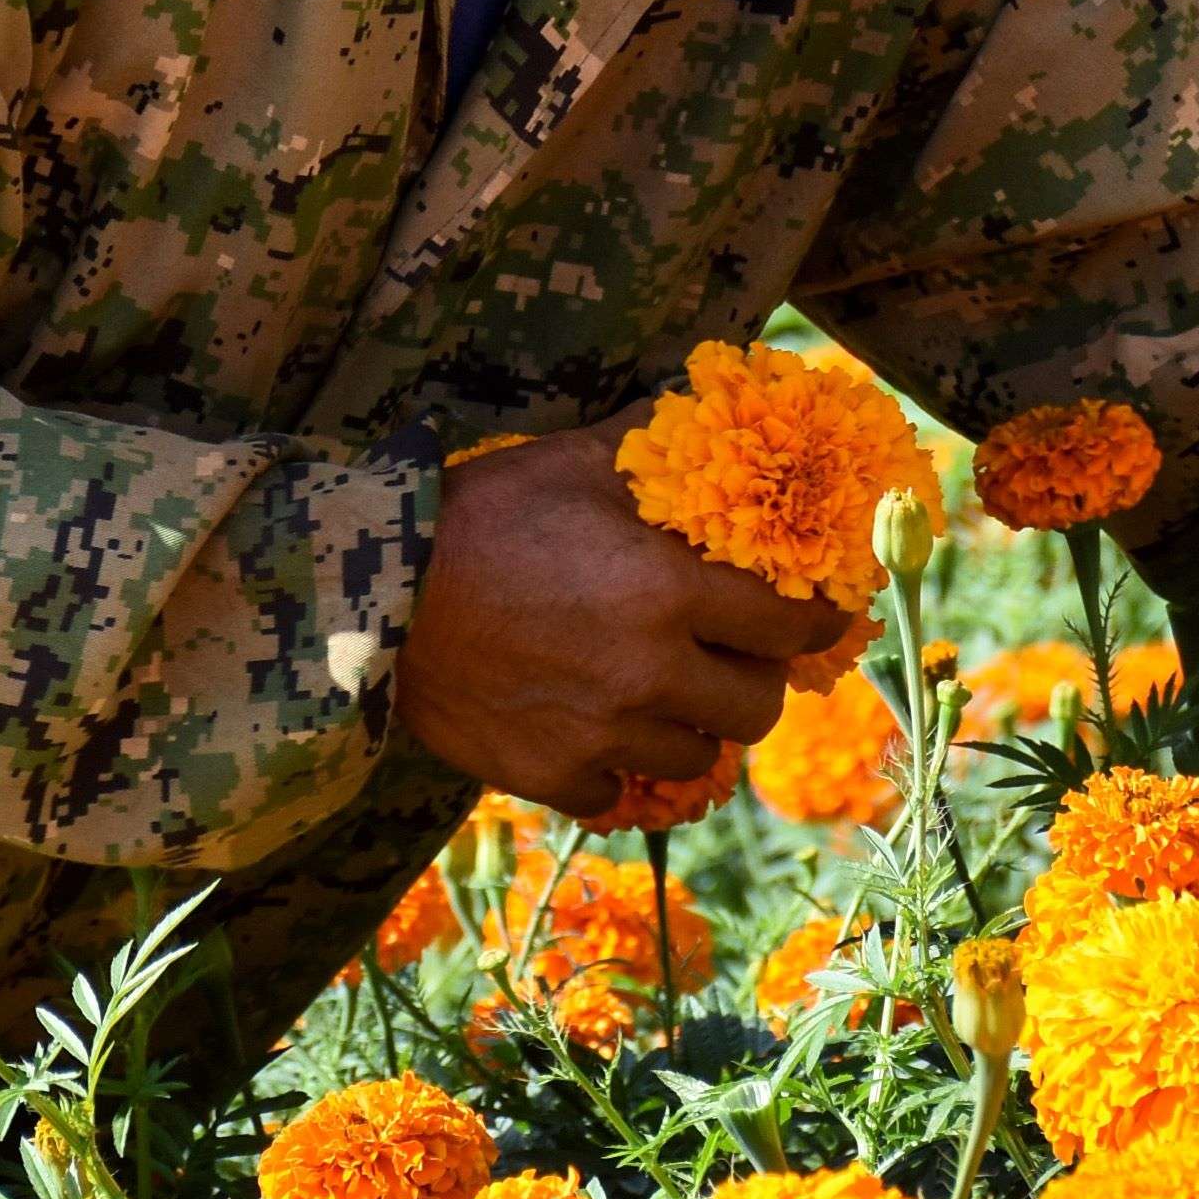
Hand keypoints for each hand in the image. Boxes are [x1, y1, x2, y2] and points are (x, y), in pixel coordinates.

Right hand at [390, 412, 853, 822]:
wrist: (375, 593)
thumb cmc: (481, 514)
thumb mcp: (574, 460)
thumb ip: (654, 441)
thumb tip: (709, 403)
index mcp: (666, 591)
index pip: (787, 624)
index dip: (816, 620)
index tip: (823, 615)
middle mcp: (648, 674)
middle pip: (756, 705)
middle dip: (757, 678)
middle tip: (739, 657)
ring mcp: (600, 735)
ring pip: (697, 757)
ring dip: (693, 726)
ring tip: (670, 695)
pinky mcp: (551, 775)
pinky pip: (621, 794)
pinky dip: (621, 770)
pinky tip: (604, 733)